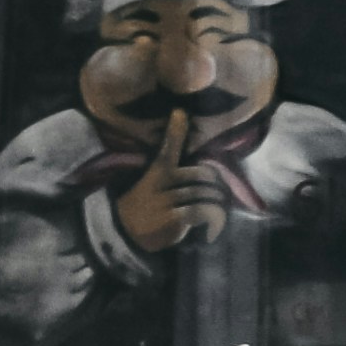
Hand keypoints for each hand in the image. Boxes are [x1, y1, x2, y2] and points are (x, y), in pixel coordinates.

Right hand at [109, 108, 217, 255]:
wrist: (126, 234)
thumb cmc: (149, 204)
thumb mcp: (154, 184)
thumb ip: (173, 170)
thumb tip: (197, 156)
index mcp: (157, 172)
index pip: (167, 149)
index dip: (174, 130)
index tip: (179, 112)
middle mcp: (160, 185)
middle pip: (202, 176)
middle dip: (215, 185)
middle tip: (219, 192)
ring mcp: (164, 202)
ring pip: (205, 194)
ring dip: (216, 202)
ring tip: (218, 208)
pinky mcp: (171, 219)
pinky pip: (202, 211)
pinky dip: (213, 216)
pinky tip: (214, 222)